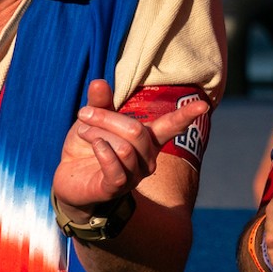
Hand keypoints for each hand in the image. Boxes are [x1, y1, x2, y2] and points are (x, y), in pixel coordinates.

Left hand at [52, 79, 207, 218]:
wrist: (69, 181)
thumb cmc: (87, 148)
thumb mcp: (92, 121)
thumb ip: (99, 103)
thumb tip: (99, 82)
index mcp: (147, 139)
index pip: (171, 126)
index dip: (186, 115)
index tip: (203, 105)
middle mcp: (147, 159)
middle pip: (137, 131)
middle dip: (106, 118)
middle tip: (83, 113)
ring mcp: (134, 176)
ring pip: (125, 148)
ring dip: (98, 134)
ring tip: (82, 132)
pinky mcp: (116, 189)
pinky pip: (116, 168)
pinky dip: (103, 152)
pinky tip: (94, 146)